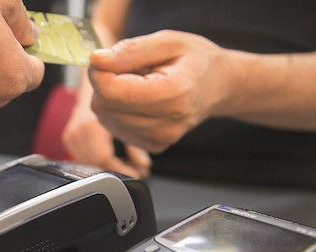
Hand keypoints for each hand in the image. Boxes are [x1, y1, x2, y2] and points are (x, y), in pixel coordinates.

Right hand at [62, 100, 151, 178]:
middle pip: (95, 164)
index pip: (103, 159)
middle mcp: (78, 130)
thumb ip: (136, 146)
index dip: (121, 170)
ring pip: (88, 163)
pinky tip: (111, 158)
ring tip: (125, 165)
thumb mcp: (130, 120)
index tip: (136, 174)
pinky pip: (82, 158)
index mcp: (90, 125)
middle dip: (116, 171)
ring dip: (106, 168)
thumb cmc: (114, 97)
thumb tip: (143, 165)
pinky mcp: (68, 138)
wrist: (97, 84)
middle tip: (134, 170)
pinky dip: (96, 161)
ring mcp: (71, 135)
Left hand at [88, 30, 229, 152]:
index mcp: (173, 94)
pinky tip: (138, 99)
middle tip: (126, 69)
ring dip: (111, 97)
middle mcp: (167, 124)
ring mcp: (159, 139)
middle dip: (104, 84)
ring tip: (137, 84)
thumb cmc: (196, 62)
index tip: (107, 59)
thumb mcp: (167, 41)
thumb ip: (130, 51)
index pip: (111, 91)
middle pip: (104, 107)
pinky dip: (118, 110)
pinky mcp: (152, 146)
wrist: (218, 87)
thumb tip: (97, 61)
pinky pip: (114, 127)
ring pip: (105, 118)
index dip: (100, 72)